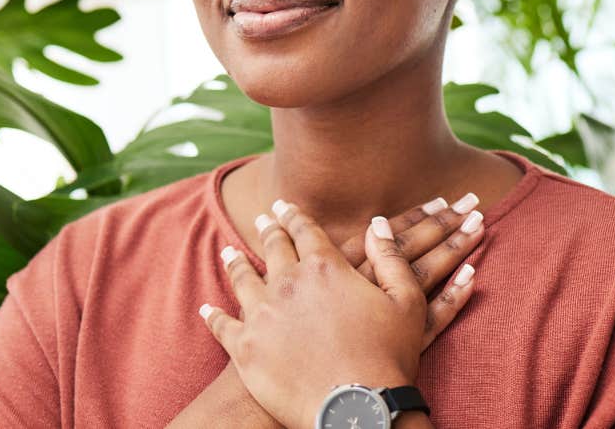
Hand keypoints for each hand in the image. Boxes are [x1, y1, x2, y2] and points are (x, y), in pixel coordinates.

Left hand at [199, 199, 478, 428]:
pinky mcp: (245, 348)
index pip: (305, 231)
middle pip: (272, 248)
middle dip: (268, 231)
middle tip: (263, 220)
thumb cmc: (388, 358)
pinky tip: (207, 310)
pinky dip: (213, 316)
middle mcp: (287, 283)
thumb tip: (377, 224)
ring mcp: (262, 314)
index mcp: (324, 267)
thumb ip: (391, 258)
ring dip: (236, 264)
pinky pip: (222, 325)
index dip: (294, 216)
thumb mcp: (406, 302)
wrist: (356, 410)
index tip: (285, 206)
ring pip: (242, 280)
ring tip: (229, 253)